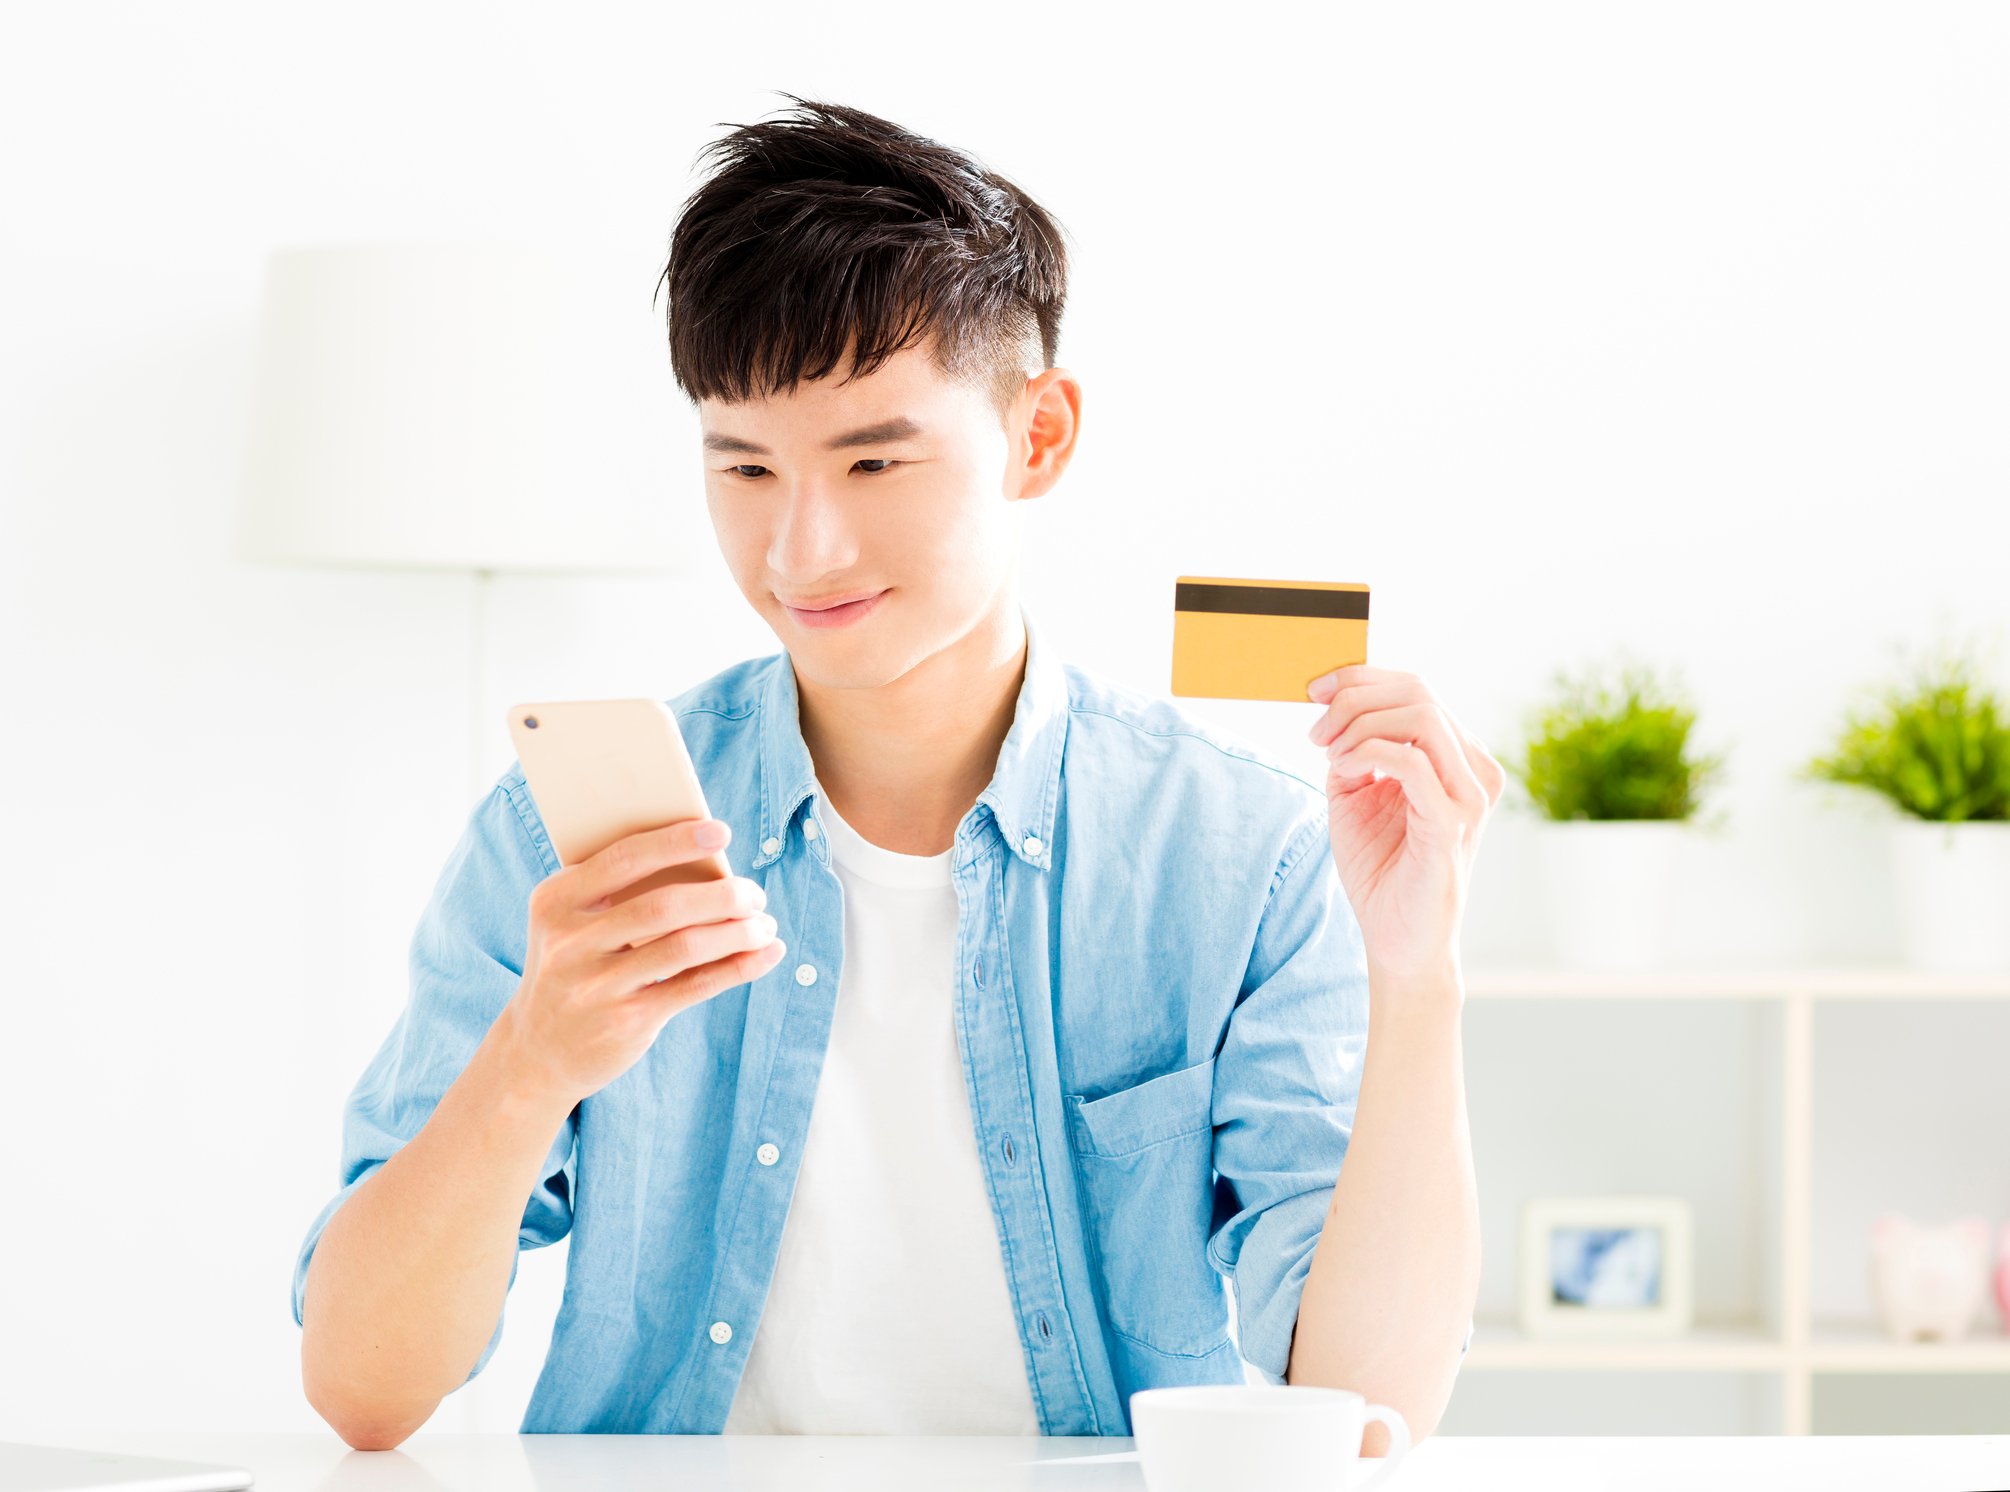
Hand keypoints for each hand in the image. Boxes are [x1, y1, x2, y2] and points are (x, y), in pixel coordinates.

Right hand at [500, 818, 786, 1103]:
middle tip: (754, 893)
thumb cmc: (572, 967)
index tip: (721, 832)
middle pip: (663, 906)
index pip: (623, 860)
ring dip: (737, 932)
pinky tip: (766, 954)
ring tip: (764, 924)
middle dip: (721, 896)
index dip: (676, 842)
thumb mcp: (571, 924)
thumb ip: (616, 892)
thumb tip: (706, 865)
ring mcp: (597, 986)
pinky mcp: (625, 1022)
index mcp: (555, 902)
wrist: (537, 1052)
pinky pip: (695, 986)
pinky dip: (739, 967)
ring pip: (684, 946)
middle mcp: (570, 943)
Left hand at [1305, 665, 1505, 997]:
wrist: (1398, 941)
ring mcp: (1469, 796)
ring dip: (1359, 724)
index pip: (1417, 690)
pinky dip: (1367, 754)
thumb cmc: (1381, 871)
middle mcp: (1473, 770)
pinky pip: (1411, 762)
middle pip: (1419, 692)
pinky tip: (1343, 770)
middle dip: (1355, 698)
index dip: (1362, 678)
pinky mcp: (1452, 823)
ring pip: (1420, 716)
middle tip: (1315, 729)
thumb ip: (1352, 752)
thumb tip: (1332, 713)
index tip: (1315, 690)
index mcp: (1457, 759)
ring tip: (1329, 752)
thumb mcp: (1355, 797)